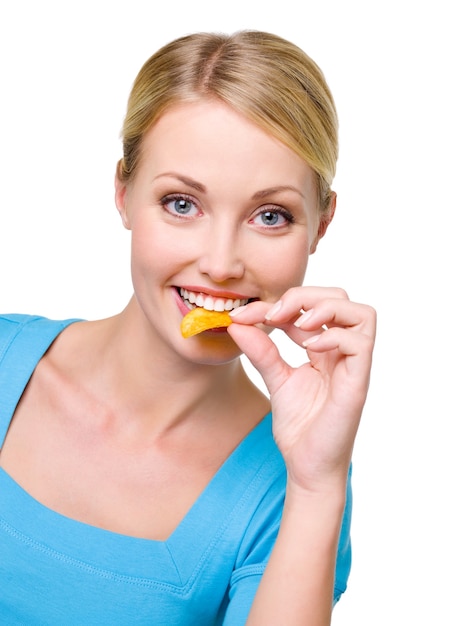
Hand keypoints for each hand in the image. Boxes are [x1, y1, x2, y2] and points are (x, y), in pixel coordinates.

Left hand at [228, 287, 375, 492]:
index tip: (244, 315)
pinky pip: (360, 343)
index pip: (308, 307)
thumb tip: (237, 323)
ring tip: (297, 324)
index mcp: (324, 348)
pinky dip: (334, 336)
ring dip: (326, 308)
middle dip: (304, 295)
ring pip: (362, 313)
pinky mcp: (358, 382)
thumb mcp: (275, 379)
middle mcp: (343, 352)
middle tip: (273, 314)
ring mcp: (354, 366)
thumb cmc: (299, 426)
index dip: (277, 302)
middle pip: (340, 298)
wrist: (307, 465)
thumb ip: (261, 351)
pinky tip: (308, 348)